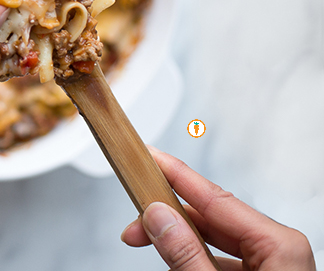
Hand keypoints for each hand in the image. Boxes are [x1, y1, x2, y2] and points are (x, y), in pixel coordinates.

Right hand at [121, 147, 314, 269]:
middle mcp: (280, 250)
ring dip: (179, 242)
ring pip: (215, 240)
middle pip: (211, 218)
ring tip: (148, 246)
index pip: (213, 196)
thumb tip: (158, 217)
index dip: (172, 173)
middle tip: (132, 227)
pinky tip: (176, 263)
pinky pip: (225, 260)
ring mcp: (274, 266)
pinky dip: (196, 259)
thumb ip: (186, 254)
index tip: (145, 154)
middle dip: (166, 219)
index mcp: (279, 245)